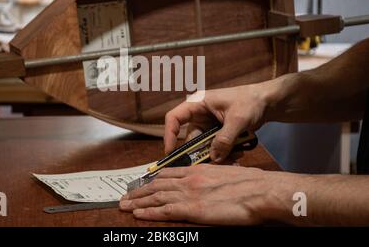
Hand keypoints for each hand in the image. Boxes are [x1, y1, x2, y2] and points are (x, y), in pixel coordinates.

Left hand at [120, 164, 294, 224]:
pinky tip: (138, 214)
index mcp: (197, 170)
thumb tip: (207, 180)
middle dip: (139, 191)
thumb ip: (210, 176)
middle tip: (125, 196)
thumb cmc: (248, 183)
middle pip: (157, 185)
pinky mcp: (192, 209)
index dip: (152, 179)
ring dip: (138, 201)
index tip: (142, 183)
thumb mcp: (225, 173)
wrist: (258, 191)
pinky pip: (165, 211)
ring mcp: (189, 193)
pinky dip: (149, 212)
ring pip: (156, 196)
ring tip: (124, 205)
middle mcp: (189, 179)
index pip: (167, 173)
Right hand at [165, 84, 268, 162]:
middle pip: (190, 139)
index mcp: (198, 104)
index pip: (174, 118)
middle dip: (201, 153)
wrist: (267, 102)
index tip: (171, 152)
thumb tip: (214, 158)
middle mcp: (199, 116)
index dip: (169, 135)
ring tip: (235, 157)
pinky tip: (238, 155)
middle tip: (213, 165)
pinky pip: (215, 149)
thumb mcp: (238, 120)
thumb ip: (225, 139)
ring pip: (204, 147)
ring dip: (217, 155)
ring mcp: (208, 126)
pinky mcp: (217, 134)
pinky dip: (224, 154)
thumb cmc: (251, 101)